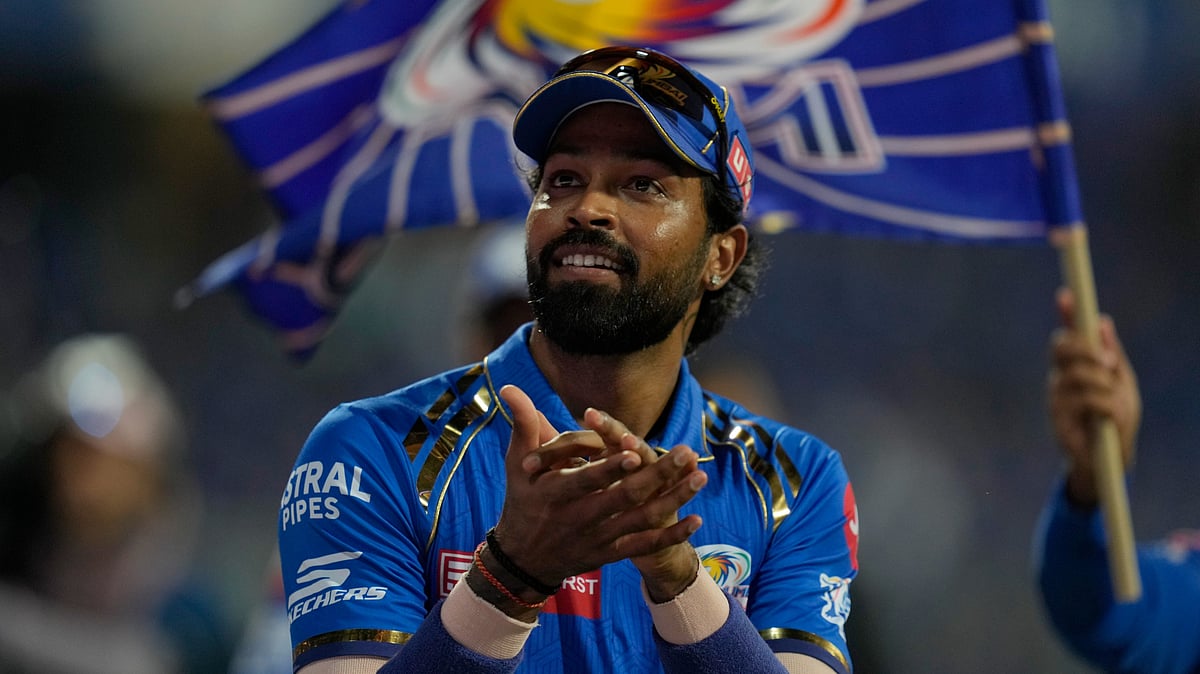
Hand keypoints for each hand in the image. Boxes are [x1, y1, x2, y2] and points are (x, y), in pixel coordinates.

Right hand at [493, 385, 706, 594]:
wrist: (523, 561)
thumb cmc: (521, 502)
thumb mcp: (517, 465)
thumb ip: (523, 425)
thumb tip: (510, 388)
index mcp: (554, 493)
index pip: (586, 480)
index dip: (611, 468)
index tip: (636, 451)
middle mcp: (578, 518)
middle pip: (623, 498)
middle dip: (657, 476)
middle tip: (686, 453)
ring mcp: (597, 538)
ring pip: (641, 521)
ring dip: (673, 500)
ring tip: (700, 478)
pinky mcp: (610, 554)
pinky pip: (644, 546)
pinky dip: (671, 535)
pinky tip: (696, 519)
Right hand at [1047, 288, 1141, 506]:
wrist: (1109, 462)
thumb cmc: (1115, 422)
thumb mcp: (1121, 384)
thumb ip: (1112, 354)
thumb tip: (1103, 321)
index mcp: (1075, 368)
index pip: (1067, 335)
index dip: (1066, 314)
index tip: (1066, 294)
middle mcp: (1060, 379)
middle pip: (1063, 347)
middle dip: (1088, 350)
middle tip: (1110, 363)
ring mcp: (1056, 398)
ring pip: (1079, 373)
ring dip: (1103, 384)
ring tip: (1113, 401)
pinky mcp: (1058, 419)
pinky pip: (1087, 399)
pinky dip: (1107, 405)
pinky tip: (1108, 419)